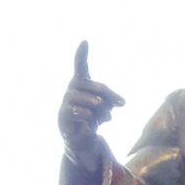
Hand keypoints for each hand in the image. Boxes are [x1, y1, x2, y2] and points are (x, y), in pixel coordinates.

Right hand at [58, 41, 124, 172]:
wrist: (82, 143)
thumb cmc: (92, 120)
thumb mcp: (104, 108)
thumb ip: (110, 100)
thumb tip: (120, 102)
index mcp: (79, 87)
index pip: (80, 68)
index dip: (81, 55)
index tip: (85, 41)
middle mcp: (70, 94)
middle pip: (86, 85)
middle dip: (106, 93)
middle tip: (121, 103)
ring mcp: (65, 107)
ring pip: (81, 99)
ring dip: (97, 107)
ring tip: (107, 117)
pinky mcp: (63, 121)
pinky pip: (75, 115)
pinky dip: (87, 118)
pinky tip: (93, 124)